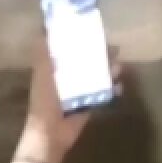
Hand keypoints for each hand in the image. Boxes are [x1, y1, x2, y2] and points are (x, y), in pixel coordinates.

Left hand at [15, 34, 122, 162]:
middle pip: (85, 62)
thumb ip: (43, 54)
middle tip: (114, 48)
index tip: (91, 29)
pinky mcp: (88, 104)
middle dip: (99, 55)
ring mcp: (78, 92)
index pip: (66, 50)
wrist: (51, 133)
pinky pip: (103, 94)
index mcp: (53, 69)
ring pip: (96, 76)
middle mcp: (66, 78)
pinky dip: (112, 89)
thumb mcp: (42, 74)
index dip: (77, 40)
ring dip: (108, 71)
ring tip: (119, 67)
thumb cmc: (44, 101)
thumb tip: (43, 29)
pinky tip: (119, 86)